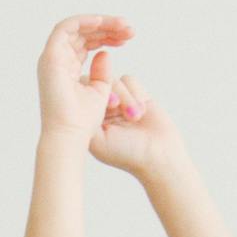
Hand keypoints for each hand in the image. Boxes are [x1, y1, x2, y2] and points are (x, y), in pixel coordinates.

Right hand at [36, 12, 133, 144]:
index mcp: (67, 69)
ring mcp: (51, 59)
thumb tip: (104, 53)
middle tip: (130, 29)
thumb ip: (102, 73)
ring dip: (100, 22)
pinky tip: (103, 21)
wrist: (70, 136)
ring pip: (75, 28)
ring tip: (123, 25)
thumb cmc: (83, 122)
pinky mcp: (50, 58)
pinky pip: (65, 28)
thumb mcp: (100, 92)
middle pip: (81, 33)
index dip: (107, 36)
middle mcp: (57, 61)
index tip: (128, 38)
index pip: (86, 43)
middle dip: (107, 27)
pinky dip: (83, 21)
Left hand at [86, 62, 183, 180]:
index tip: (109, 106)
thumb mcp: (97, 139)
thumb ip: (84, 117)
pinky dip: (136, 94)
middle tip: (116, 106)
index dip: (92, 93)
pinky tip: (141, 111)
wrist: (158, 155)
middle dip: (112, 94)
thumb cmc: (126, 153)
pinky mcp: (135, 95)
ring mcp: (119, 101)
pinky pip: (129, 80)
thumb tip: (77, 95)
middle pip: (98, 83)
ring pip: (115, 81)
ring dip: (126, 98)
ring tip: (135, 117)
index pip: (81, 93)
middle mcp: (102, 109)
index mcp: (89, 120)